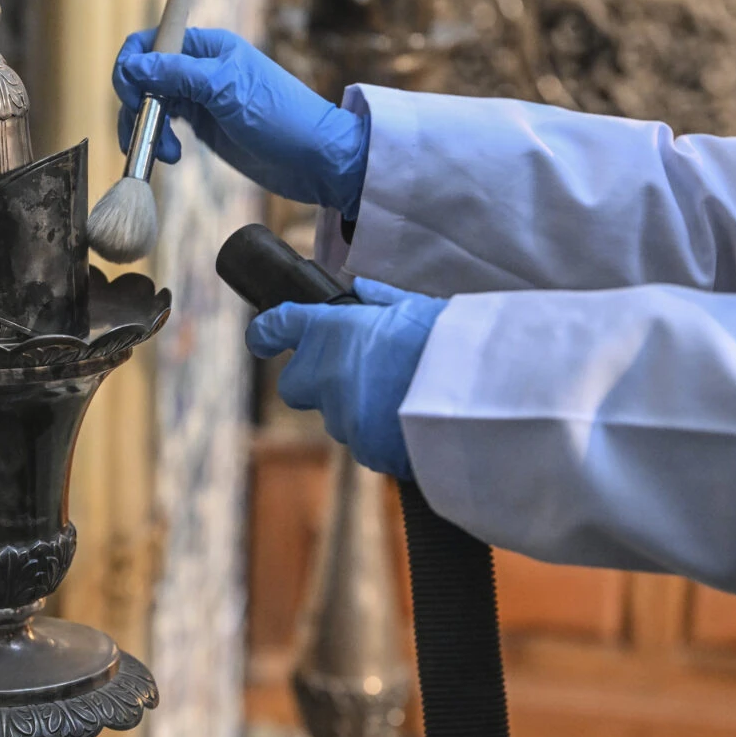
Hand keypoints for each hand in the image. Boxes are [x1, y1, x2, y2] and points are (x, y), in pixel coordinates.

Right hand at [112, 28, 368, 217]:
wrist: (315, 158)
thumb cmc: (280, 116)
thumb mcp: (226, 90)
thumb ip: (177, 75)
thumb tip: (132, 65)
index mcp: (207, 47)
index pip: (151, 40)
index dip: (131, 65)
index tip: (131, 98)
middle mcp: (199, 68)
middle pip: (143, 75)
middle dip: (136, 105)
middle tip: (146, 134)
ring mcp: (199, 98)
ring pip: (150, 104)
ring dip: (145, 128)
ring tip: (165, 154)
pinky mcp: (202, 126)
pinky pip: (164, 127)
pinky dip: (158, 141)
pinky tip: (171, 157)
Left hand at [246, 279, 446, 479]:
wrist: (475, 391)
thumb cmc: (449, 339)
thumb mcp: (415, 306)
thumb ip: (379, 299)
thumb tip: (360, 287)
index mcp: (331, 330)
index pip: (278, 326)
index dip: (265, 332)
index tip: (260, 337)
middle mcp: (325, 374)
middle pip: (294, 386)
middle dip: (313, 382)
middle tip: (353, 374)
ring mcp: (342, 415)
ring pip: (337, 417)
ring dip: (357, 410)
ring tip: (403, 397)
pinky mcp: (364, 449)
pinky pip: (365, 442)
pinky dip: (382, 436)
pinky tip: (413, 422)